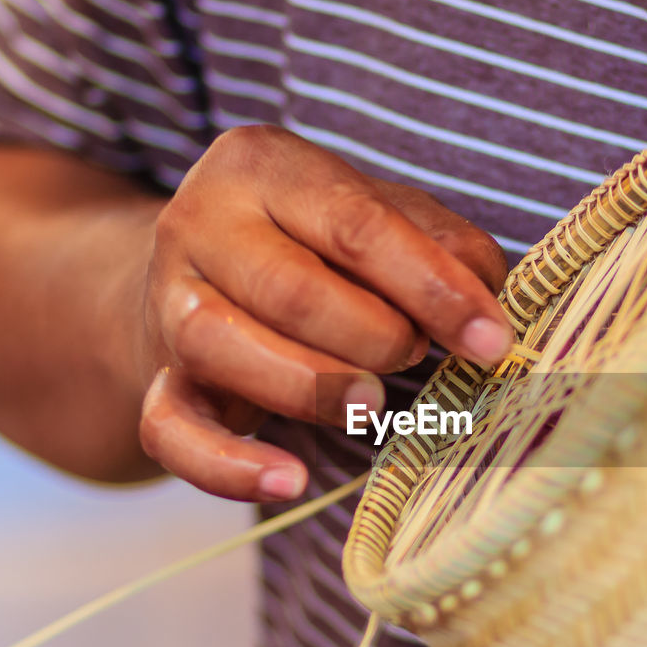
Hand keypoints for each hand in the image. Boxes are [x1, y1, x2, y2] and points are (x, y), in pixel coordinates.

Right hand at [136, 126, 511, 501]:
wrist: (203, 278)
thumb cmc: (317, 247)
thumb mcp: (383, 216)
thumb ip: (443, 244)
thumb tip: (485, 299)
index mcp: (264, 165)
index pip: (355, 224)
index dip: (433, 288)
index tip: (490, 340)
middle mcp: (200, 222)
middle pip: (289, 290)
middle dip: (374, 336)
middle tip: (413, 355)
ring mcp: (168, 303)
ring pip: (222, 347)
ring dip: (313, 387)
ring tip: (370, 405)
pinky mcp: (156, 379)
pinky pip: (171, 429)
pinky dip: (229, 467)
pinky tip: (290, 481)